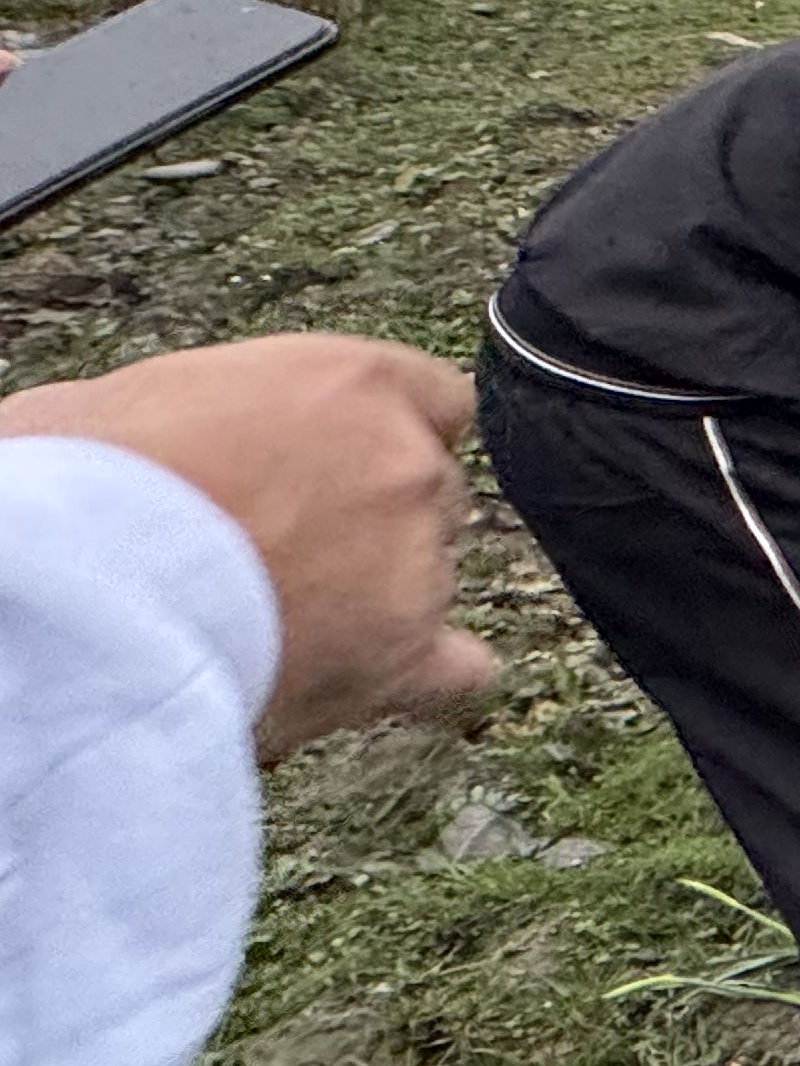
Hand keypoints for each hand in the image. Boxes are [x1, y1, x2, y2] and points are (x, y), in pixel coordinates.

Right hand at [0, 334, 494, 759]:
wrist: (74, 582)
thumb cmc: (83, 480)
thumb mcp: (144, 396)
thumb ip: (220, 410)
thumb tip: (183, 435)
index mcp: (355, 382)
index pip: (434, 401)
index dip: (386, 438)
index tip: (344, 467)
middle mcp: (406, 464)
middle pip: (428, 493)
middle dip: (370, 520)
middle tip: (281, 552)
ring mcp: (415, 561)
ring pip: (430, 579)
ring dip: (373, 600)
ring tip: (271, 623)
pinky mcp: (400, 655)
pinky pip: (459, 675)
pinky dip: (428, 682)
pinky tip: (388, 683)